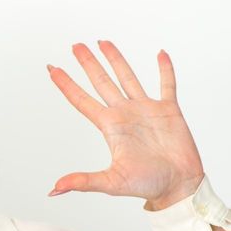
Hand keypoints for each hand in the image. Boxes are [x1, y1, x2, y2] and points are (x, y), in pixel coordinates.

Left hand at [47, 41, 204, 209]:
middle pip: (102, 82)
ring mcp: (146, 110)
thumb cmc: (146, 185)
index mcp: (110, 127)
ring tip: (103, 42)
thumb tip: (55, 189)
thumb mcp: (111, 182)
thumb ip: (83, 181)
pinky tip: (160, 53)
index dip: (66, 84)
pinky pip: (167, 85)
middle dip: (88, 63)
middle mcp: (125, 114)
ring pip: (128, 77)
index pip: (82, 100)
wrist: (178, 187)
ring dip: (116, 60)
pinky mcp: (169, 111)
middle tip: (75, 46)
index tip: (51, 68)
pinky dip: (165, 69)